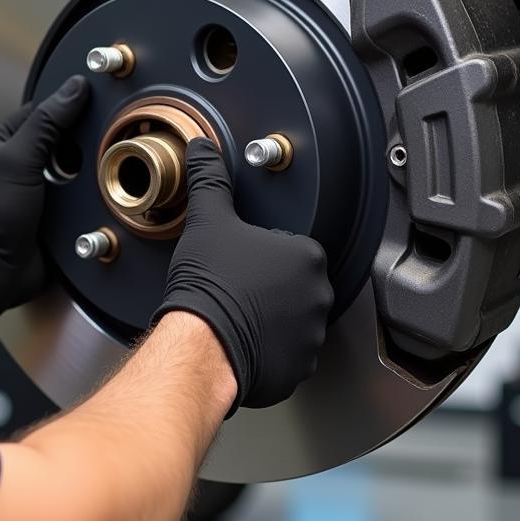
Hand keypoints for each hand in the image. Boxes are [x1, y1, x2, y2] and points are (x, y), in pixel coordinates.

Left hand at [0, 75, 89, 315]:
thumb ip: (47, 122)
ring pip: (69, 169)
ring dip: (84, 169)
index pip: (38, 112)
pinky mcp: (48, 214)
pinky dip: (85, 195)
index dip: (65, 106)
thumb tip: (73, 89)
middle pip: (58, 140)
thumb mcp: (19, 158)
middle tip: (100, 137)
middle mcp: (15, 166)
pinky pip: (73, 197)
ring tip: (100, 163)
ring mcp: (33, 191)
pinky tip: (96, 192)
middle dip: (78, 141)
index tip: (91, 101)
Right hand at [151, 139, 333, 413]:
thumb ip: (211, 180)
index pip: (291, 248)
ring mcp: (312, 336)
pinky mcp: (299, 369)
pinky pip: (288, 356)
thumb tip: (204, 150)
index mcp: (307, 256)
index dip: (262, 253)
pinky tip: (243, 341)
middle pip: (295, 285)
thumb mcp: (208, 221)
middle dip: (271, 287)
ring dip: (272, 319)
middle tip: (237, 287)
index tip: (242, 261)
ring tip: (238, 314)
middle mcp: (319, 297)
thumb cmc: (209, 284)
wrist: (200, 345)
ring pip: (294, 321)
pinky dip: (270, 351)